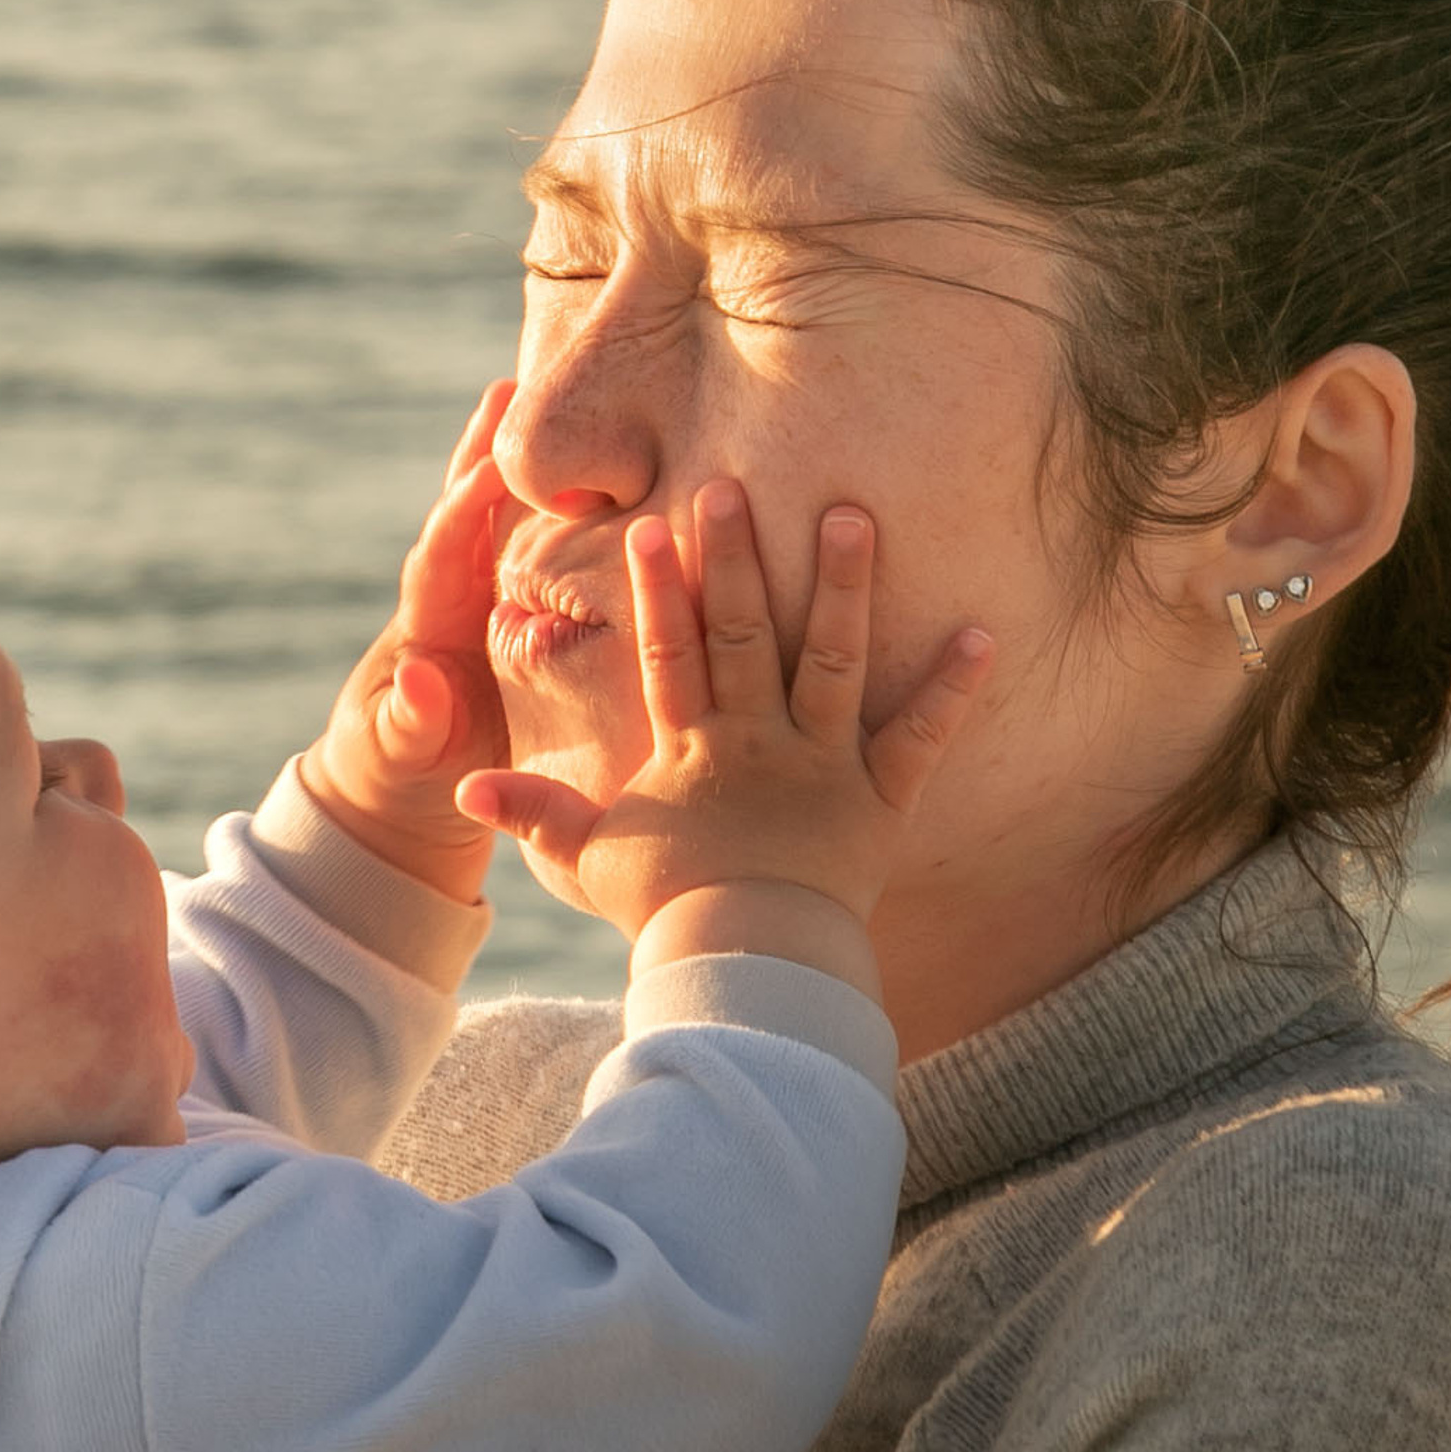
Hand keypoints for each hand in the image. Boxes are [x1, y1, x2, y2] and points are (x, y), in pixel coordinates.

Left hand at [300, 381, 518, 902]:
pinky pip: (525, 545)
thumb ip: (410, 724)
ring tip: (530, 390)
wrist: (401, 792)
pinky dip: (541, 501)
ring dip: (506, 459)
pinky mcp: (502, 611)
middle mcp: (447, 600)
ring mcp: (475, 600)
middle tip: (507, 391)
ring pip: (492, 519)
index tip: (487, 473)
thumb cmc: (400, 778)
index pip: (438, 558)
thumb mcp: (403, 760)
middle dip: (479, 456)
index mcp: (424, 628)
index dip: (458, 515)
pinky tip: (582, 461)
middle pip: (460, 515)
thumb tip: (420, 678)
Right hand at [455, 482, 990, 983]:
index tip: (655, 525)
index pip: (670, 653)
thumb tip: (465, 786)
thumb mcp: (589, 858)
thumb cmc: (667, 913)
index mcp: (690, 750)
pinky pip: (922, 737)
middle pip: (748, 634)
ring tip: (853, 515)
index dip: (661, 589)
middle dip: (738, 556)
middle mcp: (758, 741)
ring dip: (845, 587)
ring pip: (836, 660)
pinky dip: (954, 689)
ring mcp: (823, 764)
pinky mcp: (881, 799)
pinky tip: (985, 635)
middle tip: (732, 483)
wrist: (748, 968)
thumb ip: (534, 813)